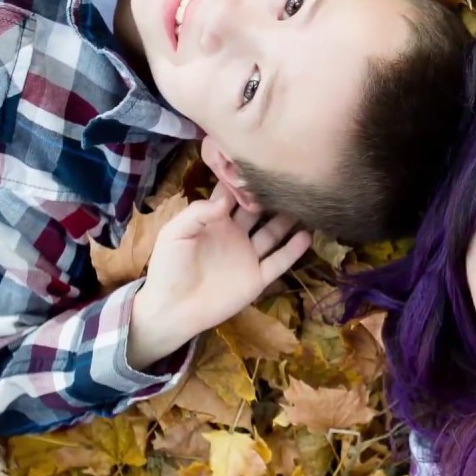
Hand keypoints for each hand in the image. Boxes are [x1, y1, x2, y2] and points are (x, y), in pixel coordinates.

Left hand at [127, 183, 311, 369]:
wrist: (173, 310)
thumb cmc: (169, 268)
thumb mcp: (174, 234)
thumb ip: (197, 213)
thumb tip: (226, 197)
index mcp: (214, 222)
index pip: (232, 196)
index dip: (243, 182)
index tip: (258, 166)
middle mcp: (235, 235)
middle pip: (258, 211)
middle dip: (270, 197)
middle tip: (287, 182)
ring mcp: (248, 256)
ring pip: (273, 233)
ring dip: (287, 220)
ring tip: (304, 205)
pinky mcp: (258, 278)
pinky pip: (279, 261)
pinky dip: (293, 250)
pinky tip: (307, 235)